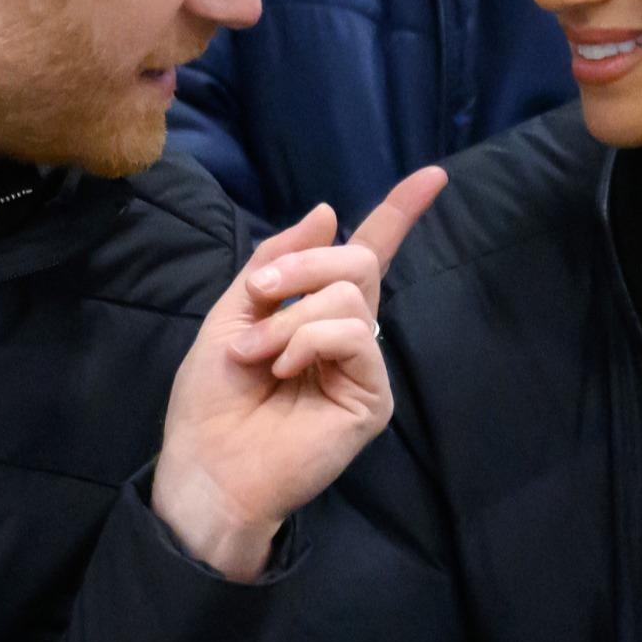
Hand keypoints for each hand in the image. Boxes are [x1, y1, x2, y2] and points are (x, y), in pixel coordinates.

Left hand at [151, 166, 447, 579]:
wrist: (207, 466)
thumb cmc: (212, 398)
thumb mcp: (234, 312)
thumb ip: (278, 262)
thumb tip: (329, 211)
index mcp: (316, 311)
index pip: (366, 254)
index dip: (399, 212)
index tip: (434, 176)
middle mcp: (347, 333)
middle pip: (358, 261)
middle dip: (302, 265)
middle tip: (258, 298)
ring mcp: (363, 366)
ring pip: (350, 296)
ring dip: (290, 318)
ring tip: (257, 357)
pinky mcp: (372, 397)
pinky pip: (355, 335)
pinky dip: (308, 341)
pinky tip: (284, 372)